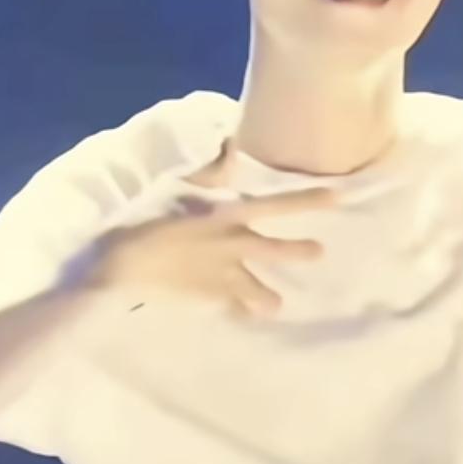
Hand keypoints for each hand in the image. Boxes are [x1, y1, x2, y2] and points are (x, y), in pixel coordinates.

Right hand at [74, 185, 334, 317]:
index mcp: (228, 216)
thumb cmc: (146, 221)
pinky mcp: (209, 298)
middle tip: (319, 252)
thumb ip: (211, 171)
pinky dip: (239, 311)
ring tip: (277, 305)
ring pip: (257, 288)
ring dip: (268, 296)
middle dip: (298, 251)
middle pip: (274, 250)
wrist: (125, 266)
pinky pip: (232, 307)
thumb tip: (232, 145)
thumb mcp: (179, 188)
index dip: (307, 200)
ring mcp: (223, 275)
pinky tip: (245, 318)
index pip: (276, 204)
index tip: (337, 197)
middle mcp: (233, 246)